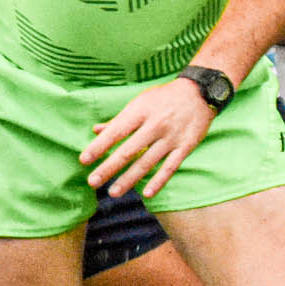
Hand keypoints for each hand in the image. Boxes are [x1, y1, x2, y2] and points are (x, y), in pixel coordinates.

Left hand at [82, 78, 215, 198]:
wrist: (200, 93)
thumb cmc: (164, 97)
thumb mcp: (140, 102)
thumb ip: (120, 119)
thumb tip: (96, 131)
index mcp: (140, 112)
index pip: (116, 132)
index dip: (99, 146)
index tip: (84, 160)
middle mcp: (155, 125)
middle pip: (129, 150)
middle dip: (109, 167)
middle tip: (93, 182)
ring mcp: (171, 137)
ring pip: (147, 162)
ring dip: (129, 179)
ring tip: (113, 192)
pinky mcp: (186, 146)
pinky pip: (170, 166)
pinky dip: (159, 181)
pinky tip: (146, 193)